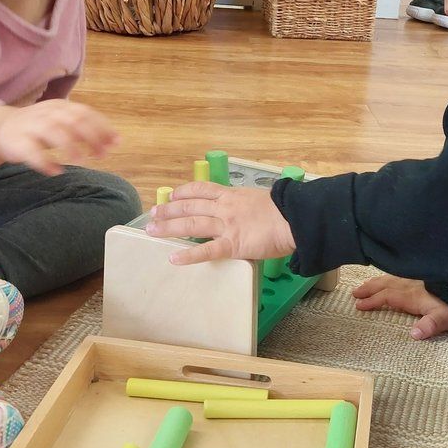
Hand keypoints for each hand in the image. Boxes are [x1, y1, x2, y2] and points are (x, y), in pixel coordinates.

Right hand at [0, 100, 117, 175]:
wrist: (2, 129)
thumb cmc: (41, 127)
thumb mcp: (64, 122)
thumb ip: (87, 129)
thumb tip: (115, 141)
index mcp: (61, 107)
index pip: (85, 113)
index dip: (102, 127)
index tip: (115, 143)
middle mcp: (47, 114)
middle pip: (72, 121)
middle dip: (91, 137)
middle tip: (102, 155)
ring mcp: (31, 127)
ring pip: (52, 132)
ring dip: (69, 146)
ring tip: (81, 160)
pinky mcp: (17, 143)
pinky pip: (31, 151)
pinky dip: (44, 161)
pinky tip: (56, 171)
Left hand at [147, 183, 295, 264]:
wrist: (295, 219)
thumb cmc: (286, 210)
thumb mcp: (262, 199)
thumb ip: (248, 204)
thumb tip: (247, 210)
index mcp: (232, 195)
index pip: (202, 190)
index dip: (184, 192)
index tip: (171, 195)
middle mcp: (225, 208)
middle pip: (190, 206)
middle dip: (169, 210)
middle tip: (153, 214)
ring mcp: (227, 226)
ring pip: (191, 225)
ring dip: (169, 228)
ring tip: (152, 231)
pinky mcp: (233, 245)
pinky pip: (206, 251)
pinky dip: (188, 255)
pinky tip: (173, 258)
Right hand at [352, 275, 447, 339]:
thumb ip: (431, 325)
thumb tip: (413, 334)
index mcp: (414, 296)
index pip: (388, 297)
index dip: (373, 301)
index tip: (358, 305)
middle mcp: (414, 285)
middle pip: (387, 285)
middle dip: (370, 289)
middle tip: (355, 293)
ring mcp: (420, 279)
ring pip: (393, 278)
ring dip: (378, 282)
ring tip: (366, 284)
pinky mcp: (428, 276)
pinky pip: (403, 274)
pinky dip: (392, 276)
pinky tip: (393, 277)